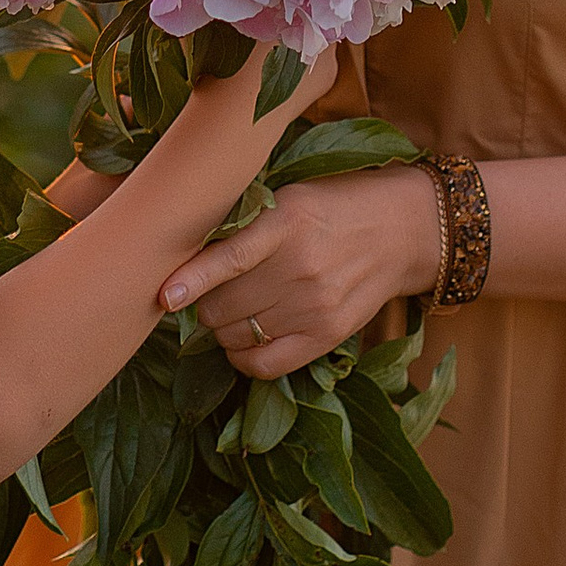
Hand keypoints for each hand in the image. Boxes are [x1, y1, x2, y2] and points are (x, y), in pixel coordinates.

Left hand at [159, 166, 443, 377]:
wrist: (400, 230)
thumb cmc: (332, 208)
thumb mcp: (288, 200)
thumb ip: (244, 226)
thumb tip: (185, 260)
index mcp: (286, 223)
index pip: (230, 258)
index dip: (192, 280)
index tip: (165, 296)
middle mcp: (300, 267)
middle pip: (222, 306)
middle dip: (204, 302)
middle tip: (214, 291)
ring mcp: (315, 306)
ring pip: (235, 336)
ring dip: (223, 327)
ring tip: (237, 309)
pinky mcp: (327, 336)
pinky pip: (265, 365)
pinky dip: (242, 357)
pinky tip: (244, 341)